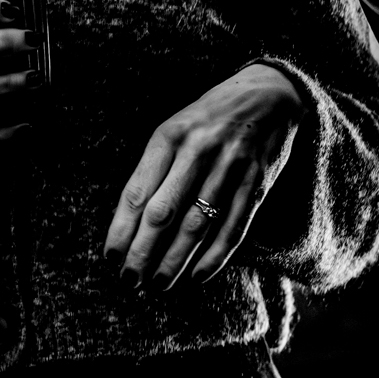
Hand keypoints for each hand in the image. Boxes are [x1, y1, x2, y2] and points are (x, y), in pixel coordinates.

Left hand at [104, 64, 304, 289]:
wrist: (268, 94)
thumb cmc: (210, 118)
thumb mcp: (176, 129)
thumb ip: (155, 168)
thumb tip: (130, 223)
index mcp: (169, 136)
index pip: (137, 192)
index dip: (121, 229)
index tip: (111, 257)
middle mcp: (198, 150)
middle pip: (164, 213)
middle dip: (143, 252)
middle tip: (130, 280)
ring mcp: (230, 166)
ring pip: (197, 225)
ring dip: (175, 260)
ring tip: (159, 284)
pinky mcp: (257, 181)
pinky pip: (233, 226)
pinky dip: (215, 256)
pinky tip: (197, 276)